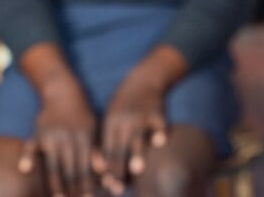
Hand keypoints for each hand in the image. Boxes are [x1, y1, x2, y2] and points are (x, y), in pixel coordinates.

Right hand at [18, 45, 99, 196]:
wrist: (62, 90)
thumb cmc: (81, 114)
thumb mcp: (93, 129)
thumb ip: (96, 150)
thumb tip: (103, 173)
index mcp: (85, 137)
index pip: (86, 167)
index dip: (87, 185)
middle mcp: (68, 137)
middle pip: (70, 170)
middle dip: (73, 190)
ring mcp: (51, 135)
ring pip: (52, 165)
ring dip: (55, 185)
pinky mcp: (37, 132)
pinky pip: (30, 147)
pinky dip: (28, 158)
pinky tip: (26, 171)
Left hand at [93, 45, 187, 192]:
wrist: (145, 77)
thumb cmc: (126, 104)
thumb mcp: (113, 118)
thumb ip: (109, 142)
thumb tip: (103, 172)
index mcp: (110, 123)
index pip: (105, 150)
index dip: (105, 170)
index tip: (105, 187)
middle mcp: (123, 120)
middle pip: (119, 147)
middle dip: (118, 169)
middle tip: (118, 188)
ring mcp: (141, 116)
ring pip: (137, 137)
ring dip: (137, 153)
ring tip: (137, 169)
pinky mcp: (157, 112)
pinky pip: (158, 123)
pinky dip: (159, 133)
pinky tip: (160, 142)